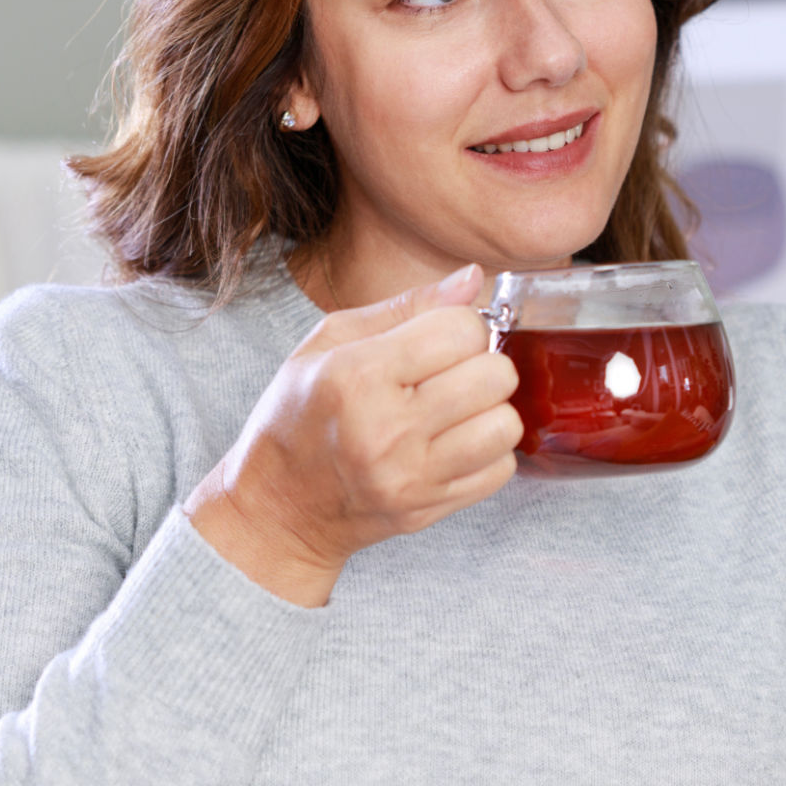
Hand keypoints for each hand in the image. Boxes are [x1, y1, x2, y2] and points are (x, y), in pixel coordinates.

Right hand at [186, 263, 520, 605]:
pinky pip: (501, 469)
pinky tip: (455, 443)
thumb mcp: (330, 343)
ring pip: (507, 425)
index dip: (460, 325)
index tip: (440, 338)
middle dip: (483, 364)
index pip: (461, 329)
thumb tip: (473, 277)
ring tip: (457, 410)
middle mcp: (387, 429)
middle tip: (451, 374)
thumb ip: (407, 306)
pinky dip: (488, 452)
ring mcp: (411, 476)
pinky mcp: (429, 508)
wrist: (279, 506)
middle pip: (495, 375)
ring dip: (491, 410)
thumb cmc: (299, 415)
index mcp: (357, 375)